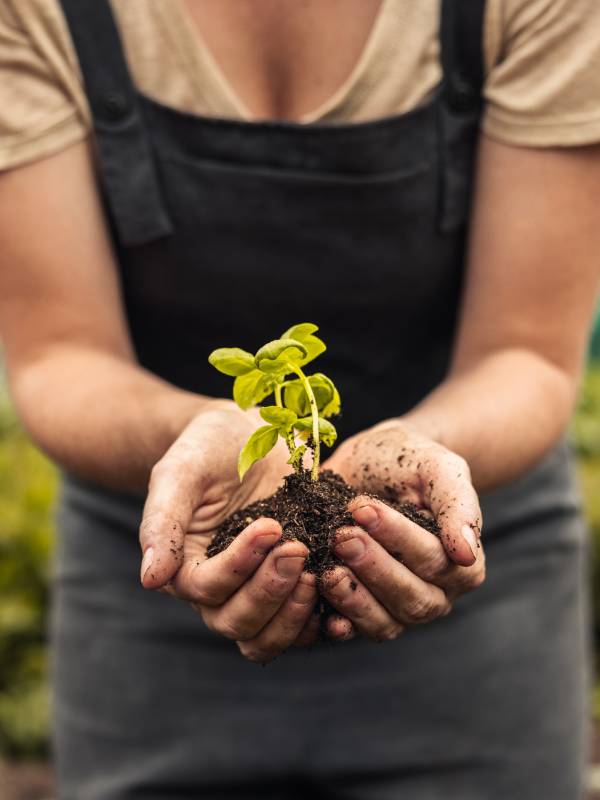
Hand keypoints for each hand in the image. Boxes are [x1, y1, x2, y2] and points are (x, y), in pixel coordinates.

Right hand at [139, 401, 318, 662]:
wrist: (248, 435)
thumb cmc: (206, 448)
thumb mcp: (179, 473)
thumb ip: (162, 522)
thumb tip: (150, 580)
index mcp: (185, 567)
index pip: (207, 588)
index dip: (239, 566)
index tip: (270, 526)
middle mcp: (220, 591)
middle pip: (238, 623)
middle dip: (270, 591)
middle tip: (297, 549)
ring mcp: (259, 592)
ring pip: (268, 636)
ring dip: (295, 613)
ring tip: (320, 571)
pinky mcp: (294, 585)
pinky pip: (306, 622)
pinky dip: (323, 617)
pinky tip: (342, 588)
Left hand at [320, 419, 484, 640]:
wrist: (371, 460)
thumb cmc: (409, 460)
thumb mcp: (437, 467)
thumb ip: (458, 504)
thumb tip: (466, 553)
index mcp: (462, 563)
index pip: (435, 561)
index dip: (398, 538)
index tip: (363, 509)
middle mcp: (435, 593)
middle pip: (412, 598)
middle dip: (374, 567)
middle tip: (342, 536)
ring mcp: (397, 608)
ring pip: (385, 622)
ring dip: (354, 597)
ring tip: (326, 569)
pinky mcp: (361, 612)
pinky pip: (353, 630)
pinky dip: (336, 621)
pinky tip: (319, 605)